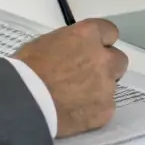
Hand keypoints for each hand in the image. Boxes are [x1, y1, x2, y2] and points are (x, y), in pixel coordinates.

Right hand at [14, 18, 126, 137]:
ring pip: (112, 85)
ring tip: (78, 97)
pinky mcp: (105, 111)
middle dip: (107, 66)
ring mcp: (107, 86)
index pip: (109, 31)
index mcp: (88, 35)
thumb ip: (68, 44)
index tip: (92, 49)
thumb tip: (71, 52)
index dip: (101, 42)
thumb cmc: (27, 68)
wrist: (25, 101)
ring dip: (100, 88)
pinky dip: (94, 109)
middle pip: (118, 59)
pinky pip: (106, 107)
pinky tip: (76, 112)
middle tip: (88, 74)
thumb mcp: (46, 43)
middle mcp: (103, 58)